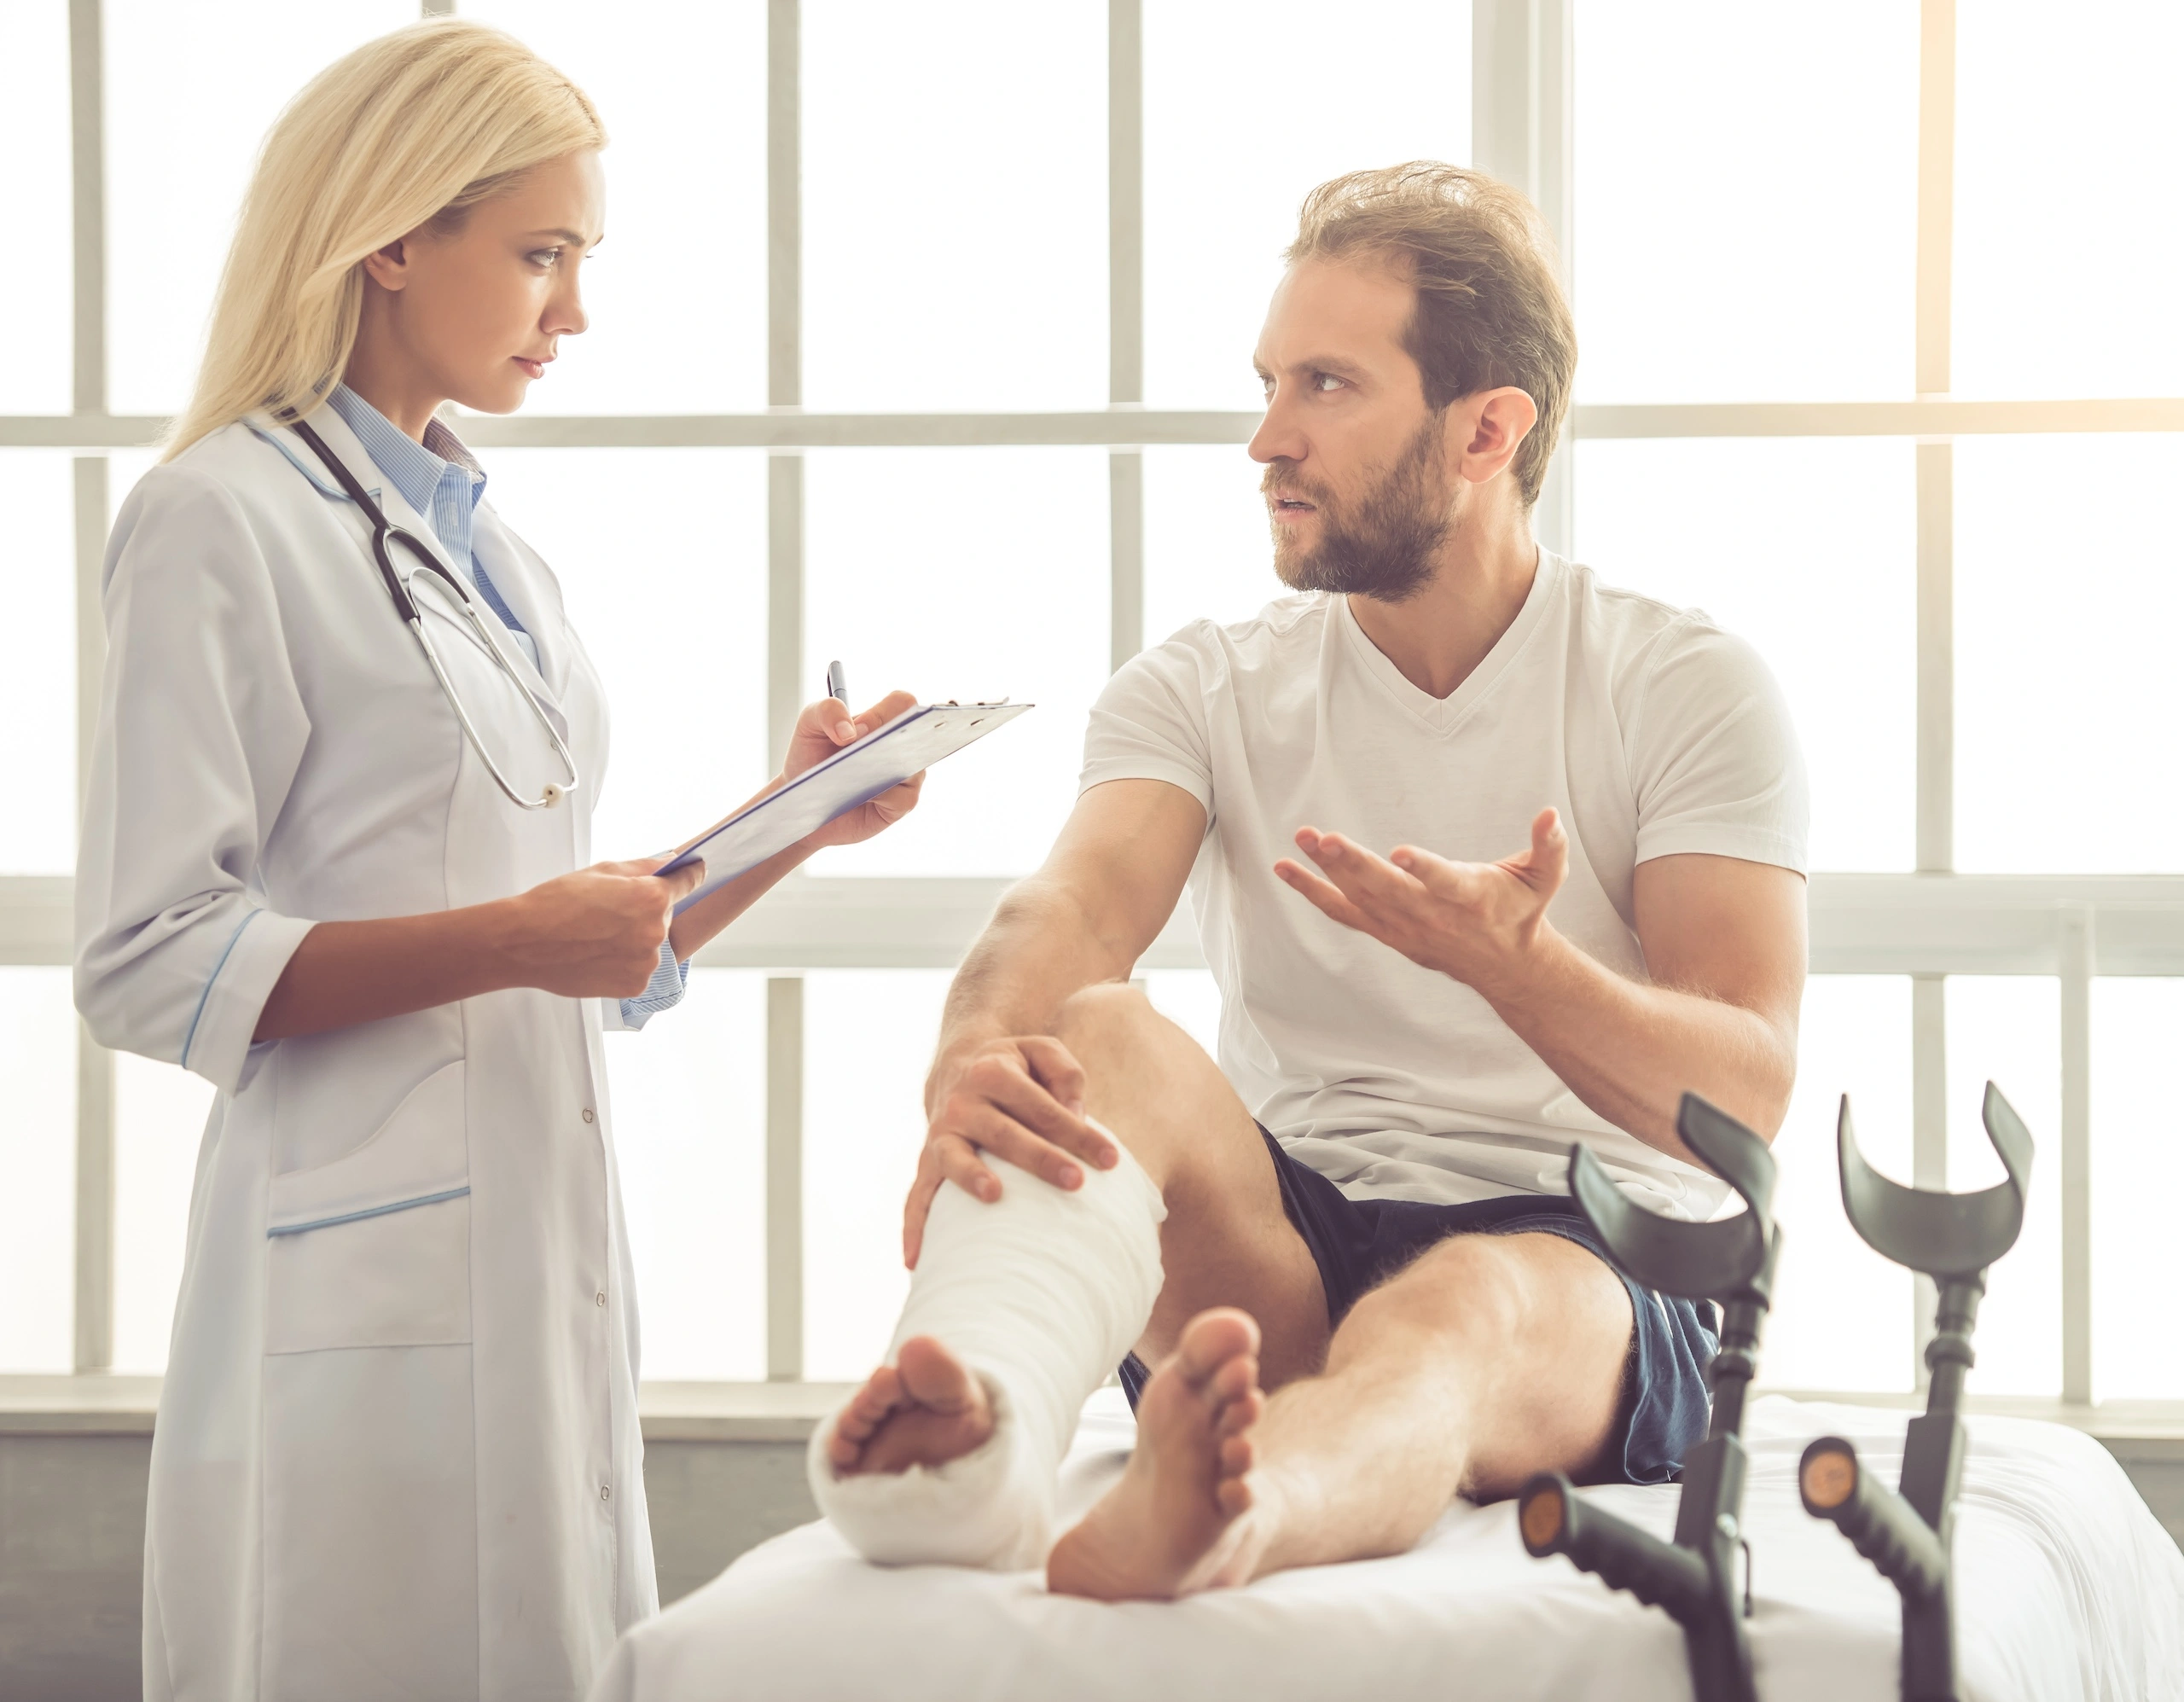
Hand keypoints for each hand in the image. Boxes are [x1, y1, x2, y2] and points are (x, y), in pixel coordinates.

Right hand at [493, 857, 705, 997]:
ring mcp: (646, 962)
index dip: (689, 875)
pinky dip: (623, 962)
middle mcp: (655, 931)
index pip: (687, 882)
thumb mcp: (600, 871)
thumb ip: (643, 867)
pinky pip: (637, 968)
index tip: (695, 872)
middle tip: (607, 911)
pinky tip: (595, 954)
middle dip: (643, 910)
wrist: (524, 943)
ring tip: (595, 936)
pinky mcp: (634, 985)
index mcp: (651, 897)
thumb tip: (669, 861)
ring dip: (632, 938)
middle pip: (663, 915)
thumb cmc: (555, 904)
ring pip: (649, 944)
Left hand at [780, 691, 925, 849]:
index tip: (858, 731)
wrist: (805, 799)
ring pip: (911, 767)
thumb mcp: (809, 725)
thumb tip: (851, 732)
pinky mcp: (902, 803)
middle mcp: (900, 744)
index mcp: (882, 720)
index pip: (902, 703)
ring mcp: (906, 774)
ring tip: (853, 776)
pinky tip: (859, 798)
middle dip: (891, 738)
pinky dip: (880, 797)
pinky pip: (902, 797)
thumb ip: (827, 711)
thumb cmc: (812, 758)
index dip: (884, 713)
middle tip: (862, 749)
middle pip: (914, 731)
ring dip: (881, 770)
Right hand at [901, 1035, 1120, 1267]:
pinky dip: (915, 1226)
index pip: (1042, 1106)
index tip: (1110, 1160)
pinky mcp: (927, 1163)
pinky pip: (917, 1196)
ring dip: (972, 1178)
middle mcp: (962, 1102)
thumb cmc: (1015, 1068)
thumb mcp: (1042, 1053)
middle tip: (1075, 1181)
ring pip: (955, 1158)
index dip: (1078, 1132)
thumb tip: (1075, 1115)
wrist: (957, 1066)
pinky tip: (918, 1260)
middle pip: (1004, 1133)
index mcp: (993, 1072)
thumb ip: (1066, 1075)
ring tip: (994, 1195)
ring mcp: (941, 1134)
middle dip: (1039, 1158)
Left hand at [1273, 807, 1568, 995]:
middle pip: (1387, 891)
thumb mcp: (1545, 878)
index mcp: (1470, 897)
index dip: (1424, 869)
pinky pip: (1343, 913)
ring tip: (1301, 839)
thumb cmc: (1522, 911)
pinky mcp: (1387, 931)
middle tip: (1324, 838)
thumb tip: (1551, 814)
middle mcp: (1432, 916)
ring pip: (1360, 899)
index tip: (1400, 853)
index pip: (1444, 883)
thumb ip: (1549, 846)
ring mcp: (1404, 928)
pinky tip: (1286, 870)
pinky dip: (1313, 892)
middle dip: (1353, 864)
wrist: (1507, 967)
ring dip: (1326, 871)